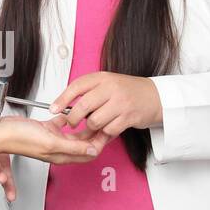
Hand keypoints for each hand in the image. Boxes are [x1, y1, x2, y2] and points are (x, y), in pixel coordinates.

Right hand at [0, 115, 110, 165]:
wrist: (1, 132)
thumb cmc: (20, 139)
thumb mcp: (51, 142)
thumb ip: (73, 147)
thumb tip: (93, 150)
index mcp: (62, 155)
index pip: (89, 152)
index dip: (101, 142)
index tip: (108, 129)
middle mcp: (58, 149)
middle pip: (84, 143)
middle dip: (96, 133)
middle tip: (106, 120)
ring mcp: (52, 139)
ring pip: (75, 134)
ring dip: (85, 126)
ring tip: (94, 114)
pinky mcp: (45, 129)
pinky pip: (62, 125)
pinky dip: (69, 118)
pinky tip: (71, 111)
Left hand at [47, 72, 162, 138]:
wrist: (155, 96)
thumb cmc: (127, 91)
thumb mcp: (107, 83)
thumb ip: (89, 92)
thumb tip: (64, 106)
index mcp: (103, 77)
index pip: (77, 86)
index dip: (62, 99)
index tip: (53, 109)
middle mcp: (111, 88)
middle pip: (83, 106)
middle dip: (73, 119)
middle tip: (72, 123)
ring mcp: (121, 103)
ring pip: (94, 121)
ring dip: (91, 127)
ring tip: (94, 125)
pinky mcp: (129, 117)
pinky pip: (108, 130)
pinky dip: (105, 133)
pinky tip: (108, 128)